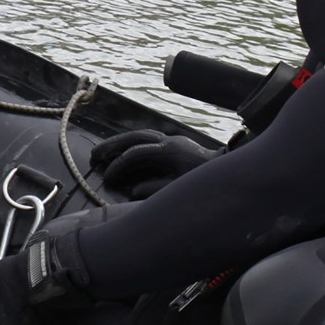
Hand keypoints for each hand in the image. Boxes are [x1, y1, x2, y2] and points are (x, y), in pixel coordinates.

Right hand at [89, 129, 219, 198]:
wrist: (231, 172)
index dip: (119, 166)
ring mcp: (172, 140)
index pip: (135, 154)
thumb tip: (133, 190)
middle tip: (94, 156)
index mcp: (169, 152)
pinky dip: (131, 144)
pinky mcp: (175, 144)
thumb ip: (156, 189)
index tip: (108, 178)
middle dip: (111, 146)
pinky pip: (147, 139)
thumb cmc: (207, 184)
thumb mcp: (181, 189)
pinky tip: (122, 152)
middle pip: (133, 138)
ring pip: (139, 134)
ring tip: (102, 152)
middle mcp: (168, 141)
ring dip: (119, 142)